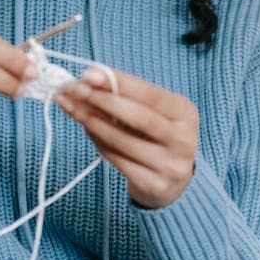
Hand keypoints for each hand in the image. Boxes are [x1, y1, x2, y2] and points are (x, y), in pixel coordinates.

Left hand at [55, 68, 197, 208]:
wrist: (173, 180)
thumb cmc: (157, 135)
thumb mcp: (153, 110)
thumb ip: (128, 95)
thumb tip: (90, 79)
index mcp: (186, 113)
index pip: (149, 94)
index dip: (118, 82)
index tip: (89, 74)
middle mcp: (183, 140)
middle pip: (138, 117)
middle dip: (102, 100)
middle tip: (75, 90)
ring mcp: (169, 166)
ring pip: (121, 140)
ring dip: (91, 120)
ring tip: (73, 107)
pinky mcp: (153, 185)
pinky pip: (116, 158)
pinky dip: (96, 140)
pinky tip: (86, 127)